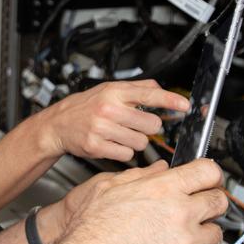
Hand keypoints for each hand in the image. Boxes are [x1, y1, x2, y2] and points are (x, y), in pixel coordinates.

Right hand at [35, 79, 188, 162]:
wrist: (58, 124)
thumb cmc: (85, 107)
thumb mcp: (109, 89)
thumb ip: (136, 89)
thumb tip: (160, 89)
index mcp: (114, 92)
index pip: (149, 94)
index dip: (170, 101)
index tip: (185, 106)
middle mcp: (109, 108)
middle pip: (151, 124)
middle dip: (148, 128)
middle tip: (136, 126)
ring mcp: (102, 128)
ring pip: (141, 142)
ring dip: (136, 141)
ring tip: (120, 134)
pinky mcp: (97, 146)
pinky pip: (127, 154)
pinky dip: (124, 152)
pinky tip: (112, 144)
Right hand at [53, 159, 227, 243]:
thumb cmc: (89, 232)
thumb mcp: (107, 188)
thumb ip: (141, 176)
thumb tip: (160, 170)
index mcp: (163, 189)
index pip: (209, 172)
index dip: (211, 175)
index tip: (210, 181)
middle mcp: (179, 214)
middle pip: (219, 202)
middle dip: (212, 203)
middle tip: (201, 209)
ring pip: (215, 235)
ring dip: (202, 235)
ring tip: (181, 237)